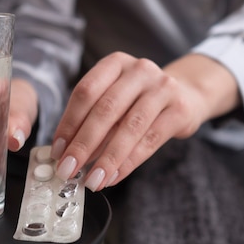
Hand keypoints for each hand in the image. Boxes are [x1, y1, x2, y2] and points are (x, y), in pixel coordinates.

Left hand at [50, 51, 239, 191]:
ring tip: (91, 180)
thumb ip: (91, 119)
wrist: (186, 94)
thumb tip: (65, 153)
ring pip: (129, 127)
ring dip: (106, 158)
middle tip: (68, 169)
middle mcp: (139, 70)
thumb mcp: (114, 99)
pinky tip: (113, 177)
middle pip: (105, 110)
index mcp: (115, 63)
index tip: (58, 151)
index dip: (68, 123)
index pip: (85, 92)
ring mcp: (162, 87)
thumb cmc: (138, 101)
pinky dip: (128, 163)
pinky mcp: (179, 109)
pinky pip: (149, 141)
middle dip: (83, 144)